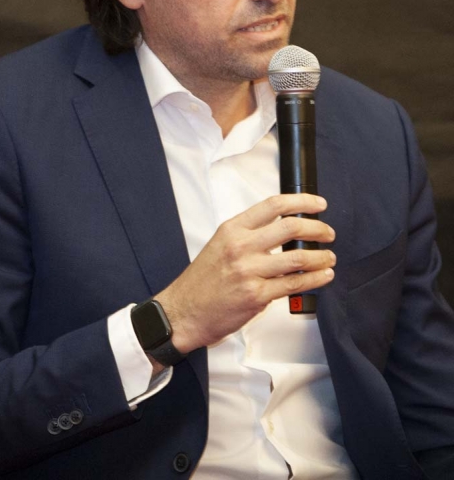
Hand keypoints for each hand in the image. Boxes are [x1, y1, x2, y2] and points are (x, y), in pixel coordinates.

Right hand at [155, 194, 334, 355]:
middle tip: (328, 233)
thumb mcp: (220, 245)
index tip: (319, 204)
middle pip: (290, 228)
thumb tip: (283, 230)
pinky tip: (323, 276)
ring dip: (321, 257)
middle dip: (317, 228)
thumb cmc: (202, 281)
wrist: (183, 311)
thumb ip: (249, 235)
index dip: (301, 201)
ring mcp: (249, 271)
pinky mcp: (257, 296)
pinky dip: (315, 279)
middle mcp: (241, 246)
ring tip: (329, 257)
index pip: (273, 205)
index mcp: (232, 229)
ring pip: (298, 259)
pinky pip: (294, 285)